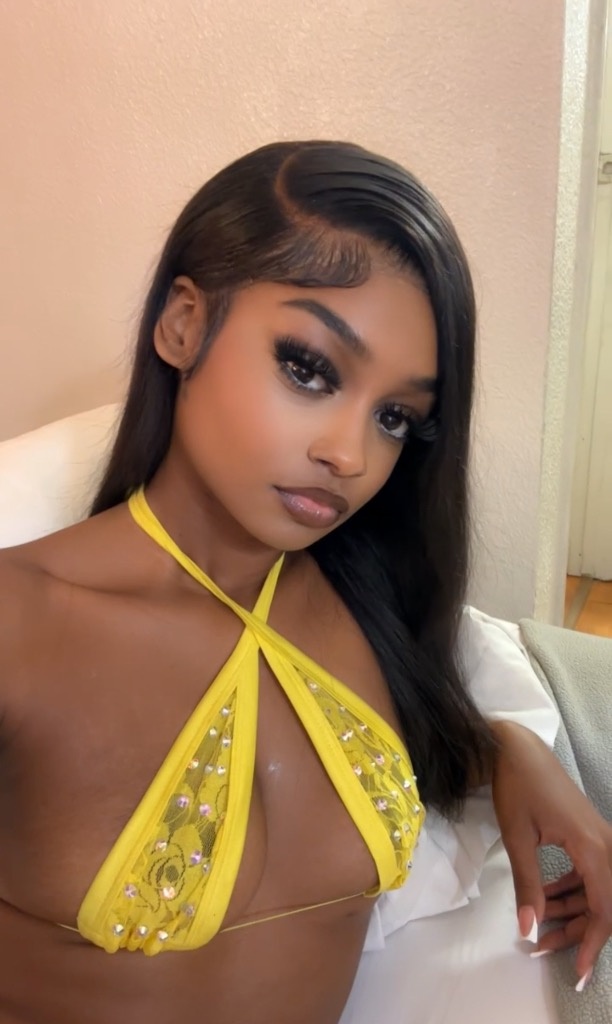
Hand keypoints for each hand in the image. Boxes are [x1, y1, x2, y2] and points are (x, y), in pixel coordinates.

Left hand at [490, 721, 611, 986]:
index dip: (592, 945)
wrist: (516, 747)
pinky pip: (590, 873)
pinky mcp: (589, 834)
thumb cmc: (516, 786)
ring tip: (538, 927)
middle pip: (603, 904)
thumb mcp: (518, 839)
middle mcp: (605, 844)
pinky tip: (546, 899)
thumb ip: (527, 885)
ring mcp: (600, 838)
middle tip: (541, 948)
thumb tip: (529, 930)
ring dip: (572, 912)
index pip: (604, 910)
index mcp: (593, 848)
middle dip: (576, 932)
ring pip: (597, 890)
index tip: (580, 974)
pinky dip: (571, 891)